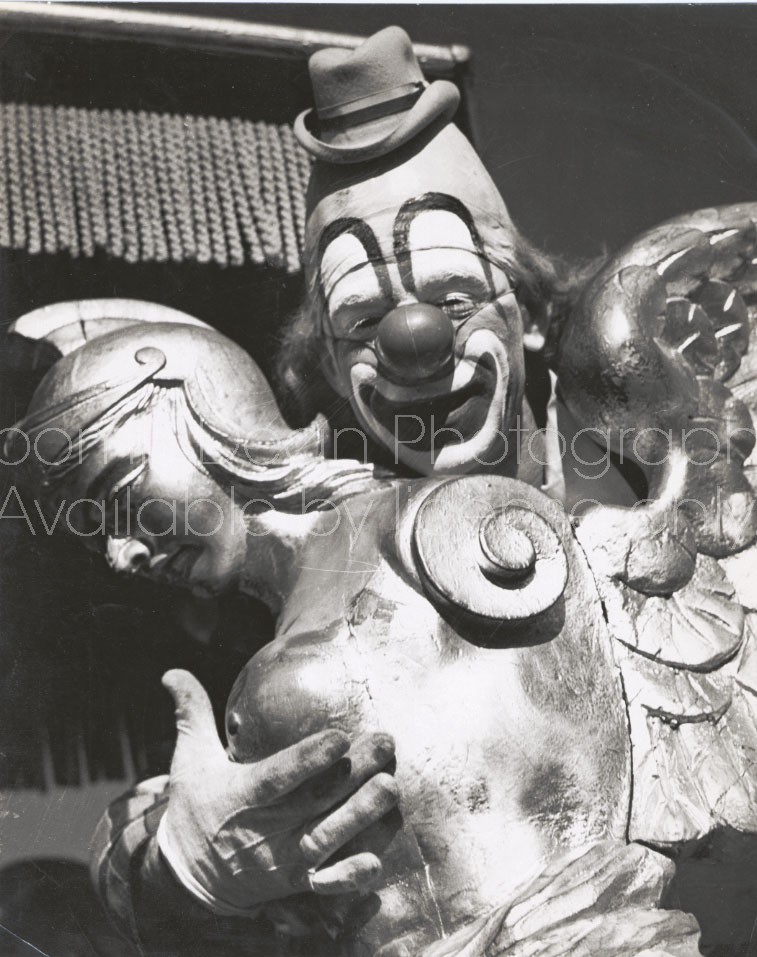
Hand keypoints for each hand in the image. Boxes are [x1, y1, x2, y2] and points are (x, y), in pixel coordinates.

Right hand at [157, 669, 397, 915]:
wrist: (189, 876)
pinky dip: (349, 876)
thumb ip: (191, 713)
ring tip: (390, 787)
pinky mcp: (295, 881)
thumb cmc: (196, 806)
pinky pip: (325, 882)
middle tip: (385, 745)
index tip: (339, 737)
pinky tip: (375, 862)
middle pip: (314, 802)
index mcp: (241, 795)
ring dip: (361, 816)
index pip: (278, 777)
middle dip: (353, 775)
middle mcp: (265, 829)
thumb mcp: (189, 759)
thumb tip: (172, 672)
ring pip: (326, 838)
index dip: (308, 760)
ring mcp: (282, 859)